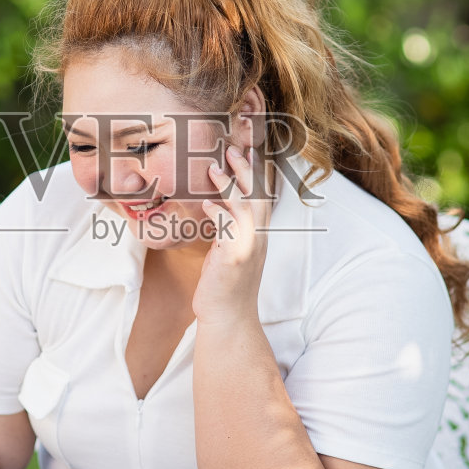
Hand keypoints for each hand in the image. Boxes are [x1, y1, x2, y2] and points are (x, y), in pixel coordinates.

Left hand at [194, 143, 272, 324]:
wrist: (228, 319)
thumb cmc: (224, 286)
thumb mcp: (229, 252)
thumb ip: (227, 230)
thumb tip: (215, 207)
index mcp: (258, 236)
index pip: (262, 197)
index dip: (257, 173)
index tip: (249, 151)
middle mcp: (258, 239)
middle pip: (256, 196)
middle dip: (245, 170)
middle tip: (232, 149)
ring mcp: (248, 248)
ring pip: (243, 208)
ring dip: (229, 186)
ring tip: (213, 167)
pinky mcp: (234, 259)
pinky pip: (228, 229)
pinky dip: (217, 214)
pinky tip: (206, 205)